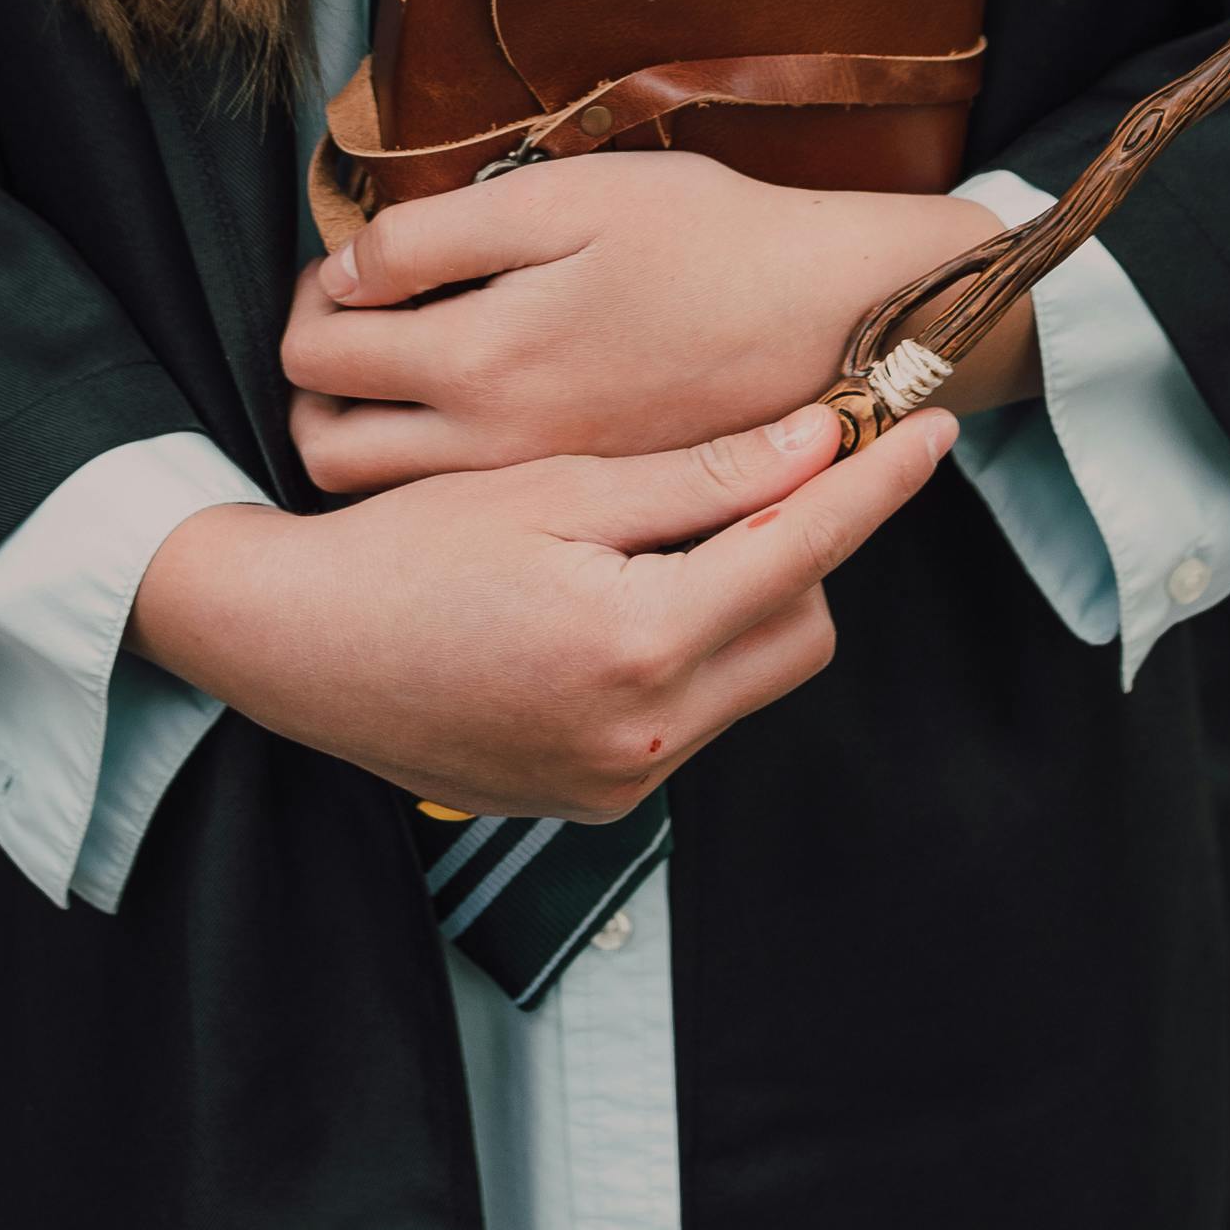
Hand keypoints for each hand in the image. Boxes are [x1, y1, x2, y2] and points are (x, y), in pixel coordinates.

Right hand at [129, 403, 955, 819]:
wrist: (294, 649)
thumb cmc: (409, 549)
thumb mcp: (553, 487)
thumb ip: (694, 478)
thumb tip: (814, 440)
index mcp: (640, 649)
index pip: (802, 552)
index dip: (874, 485)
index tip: (935, 427)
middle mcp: (645, 739)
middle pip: (797, 626)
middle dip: (802, 544)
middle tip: (767, 463)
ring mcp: (618, 784)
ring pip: (748, 673)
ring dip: (743, 597)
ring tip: (675, 523)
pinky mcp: (590, 802)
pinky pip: (687, 715)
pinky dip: (684, 648)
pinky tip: (622, 590)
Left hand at [281, 153, 1033, 490]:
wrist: (832, 317)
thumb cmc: (706, 239)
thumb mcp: (569, 196)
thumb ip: (438, 236)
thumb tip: (345, 269)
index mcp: (482, 361)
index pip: (318, 354)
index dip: (310, 299)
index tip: (340, 269)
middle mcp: (494, 448)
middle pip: (329, 448)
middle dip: (312, 385)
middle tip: (348, 327)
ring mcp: (537, 493)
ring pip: (384, 493)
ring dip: (361, 434)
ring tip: (393, 373)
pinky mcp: (581, 512)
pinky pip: (461, 511)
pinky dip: (430, 472)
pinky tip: (466, 412)